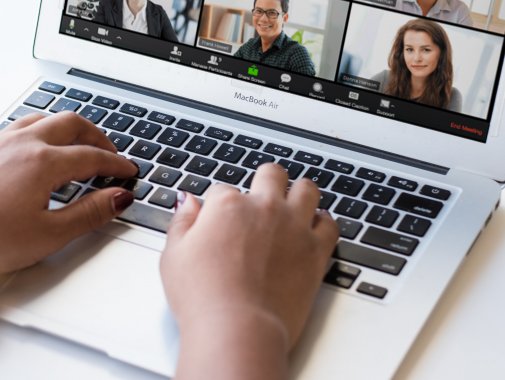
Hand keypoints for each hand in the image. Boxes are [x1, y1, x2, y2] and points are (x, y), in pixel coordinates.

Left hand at [0, 111, 137, 275]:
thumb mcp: (49, 234)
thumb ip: (89, 213)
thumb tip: (117, 198)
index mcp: (43, 163)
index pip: (92, 156)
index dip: (115, 164)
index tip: (127, 172)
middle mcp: (22, 144)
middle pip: (71, 124)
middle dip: (97, 136)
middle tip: (110, 153)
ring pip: (42, 119)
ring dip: (67, 128)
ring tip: (77, 144)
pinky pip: (19, 127)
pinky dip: (40, 131)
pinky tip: (37, 149)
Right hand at [161, 164, 337, 349]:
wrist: (238, 329)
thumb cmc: (203, 298)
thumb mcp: (174, 256)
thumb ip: (182, 222)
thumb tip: (188, 201)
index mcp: (228, 205)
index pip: (224, 189)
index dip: (219, 205)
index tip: (218, 221)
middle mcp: (264, 208)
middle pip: (271, 174)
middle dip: (265, 181)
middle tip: (261, 195)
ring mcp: (294, 227)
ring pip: (307, 189)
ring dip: (299, 192)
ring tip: (293, 202)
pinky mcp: (316, 252)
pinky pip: (330, 224)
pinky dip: (324, 222)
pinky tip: (315, 226)